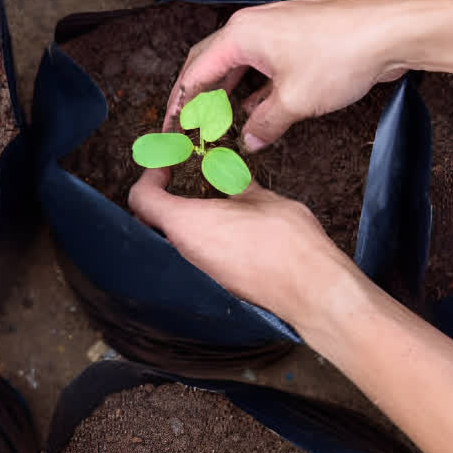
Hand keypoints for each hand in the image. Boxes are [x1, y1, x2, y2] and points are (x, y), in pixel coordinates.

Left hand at [128, 168, 357, 324]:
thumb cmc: (286, 243)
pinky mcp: (215, 283)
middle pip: (151, 220)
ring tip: (207, 196)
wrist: (310, 287)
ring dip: (182, 216)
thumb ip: (235, 183)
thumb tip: (228, 174)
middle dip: (162, 196)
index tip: (167, 165)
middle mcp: (183, 251)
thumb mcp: (260, 197)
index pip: (142, 197)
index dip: (150, 175)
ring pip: (172, 239)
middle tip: (181, 177)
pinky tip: (224, 223)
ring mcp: (198, 271)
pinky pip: (194, 254)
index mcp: (186, 224)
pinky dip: (200, 235)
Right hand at [164, 0, 408, 149]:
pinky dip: (253, 88)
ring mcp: (275, 29)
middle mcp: (252, 27)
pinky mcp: (295, 38)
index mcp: (240, 35)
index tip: (171, 127)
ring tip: (217, 123)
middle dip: (198, 97)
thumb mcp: (295, 102)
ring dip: (227, 94)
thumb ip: (264, 125)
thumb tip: (248, 142)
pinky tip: (254, 112)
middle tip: (187, 125)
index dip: (180, 104)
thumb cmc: (341, 56)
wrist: (391, 32)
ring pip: (238, 65)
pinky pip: (262, 65)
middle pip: (210, 64)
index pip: (195, 72)